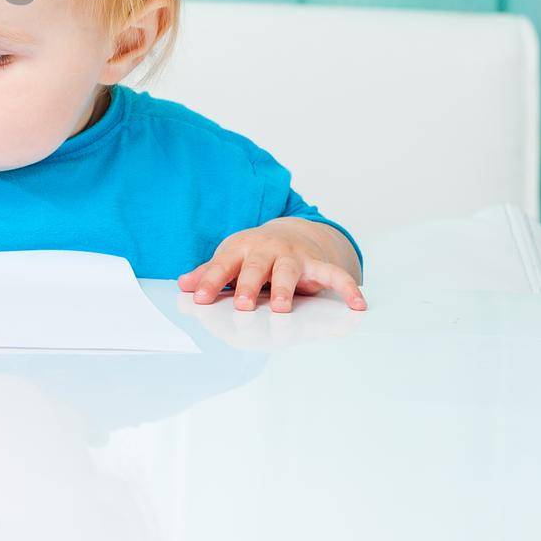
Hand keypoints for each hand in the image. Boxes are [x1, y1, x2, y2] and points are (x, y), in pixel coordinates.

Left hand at [179, 219, 365, 312]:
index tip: (199, 298)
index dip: (210, 282)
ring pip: (288, 271)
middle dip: (248, 285)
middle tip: (243, 305)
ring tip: (280, 307)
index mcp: (241, 249)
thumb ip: (209, 274)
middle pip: (256, 267)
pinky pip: (334, 275)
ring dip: (284, 289)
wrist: (291, 233)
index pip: (223, 266)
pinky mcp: (316, 264)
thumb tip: (183, 285)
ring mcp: (293, 256)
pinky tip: (358, 304)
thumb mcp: (230, 258)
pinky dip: (347, 287)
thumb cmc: (254, 252)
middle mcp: (267, 250)